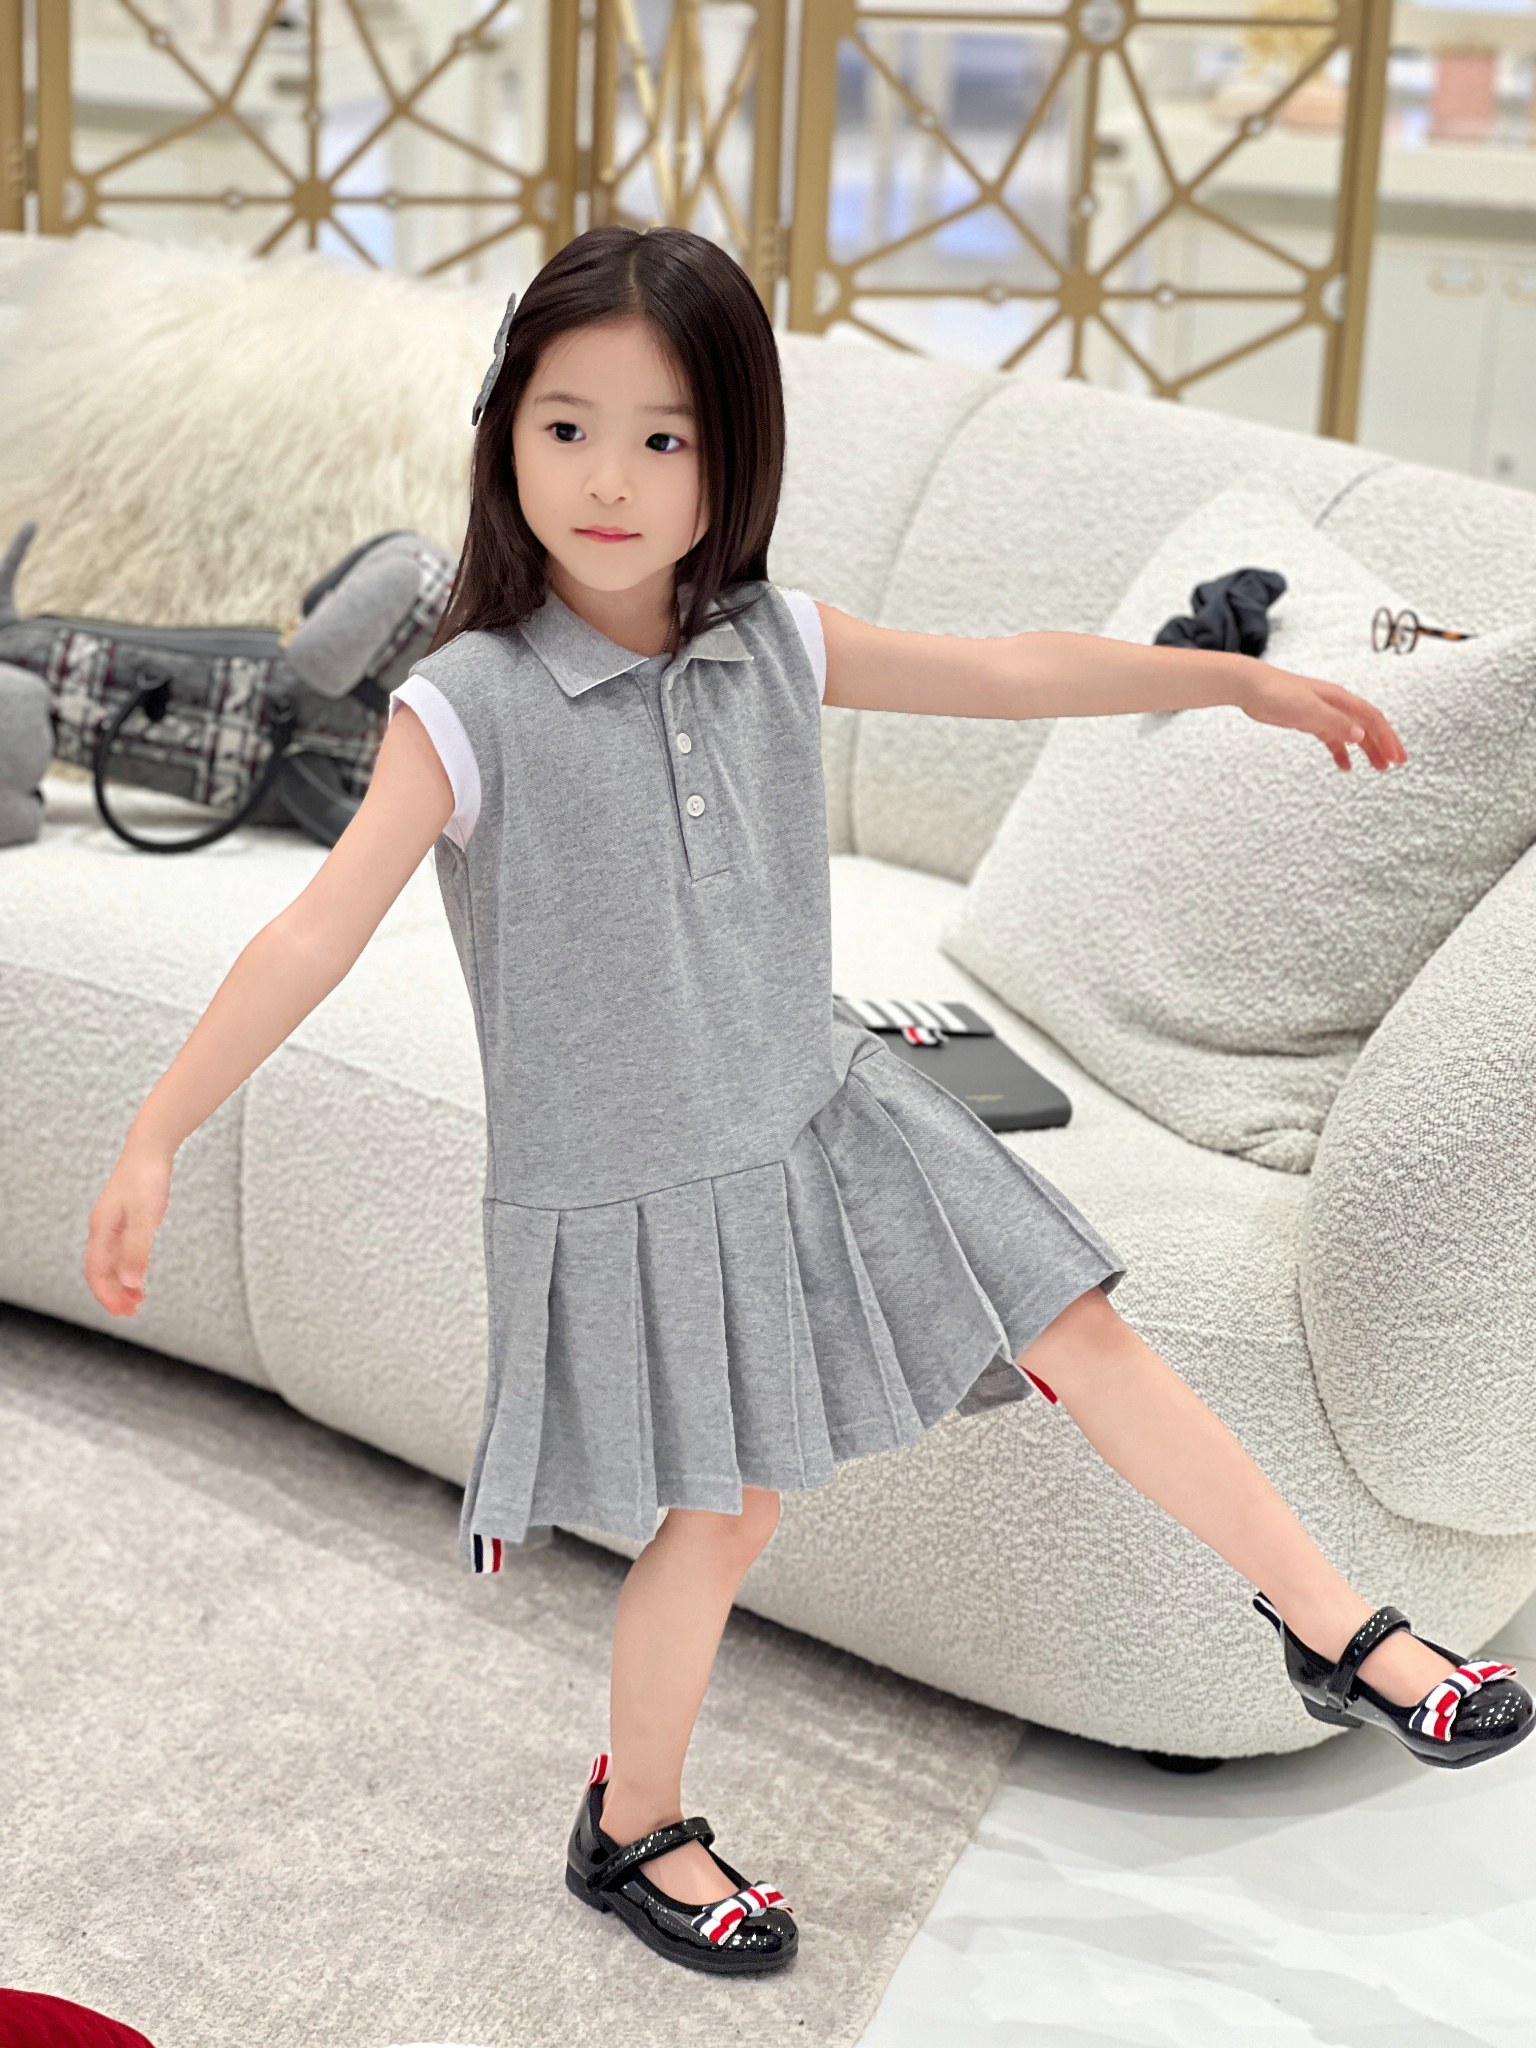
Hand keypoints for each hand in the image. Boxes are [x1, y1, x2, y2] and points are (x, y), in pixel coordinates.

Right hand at [85, 1143, 172, 1317]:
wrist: (151, 1147)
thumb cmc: (147, 1178)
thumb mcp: (146, 1216)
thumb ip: (138, 1249)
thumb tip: (131, 1282)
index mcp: (101, 1229)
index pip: (97, 1271)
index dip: (107, 1294)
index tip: (122, 1313)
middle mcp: (102, 1228)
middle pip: (102, 1269)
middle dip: (114, 1293)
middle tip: (132, 1312)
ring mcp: (112, 1222)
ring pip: (111, 1260)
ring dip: (122, 1281)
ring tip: (138, 1299)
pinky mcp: (124, 1216)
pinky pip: (120, 1249)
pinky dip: (129, 1265)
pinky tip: (141, 1273)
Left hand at [1235, 659, 1407, 773]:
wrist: (1251, 686)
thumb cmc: (1277, 692)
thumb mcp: (1308, 710)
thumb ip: (1334, 722)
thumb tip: (1360, 735)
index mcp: (1340, 700)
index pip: (1372, 719)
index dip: (1387, 738)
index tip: (1397, 757)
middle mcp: (1336, 705)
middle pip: (1367, 726)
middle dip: (1383, 745)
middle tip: (1394, 764)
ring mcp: (1323, 713)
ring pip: (1352, 733)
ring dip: (1366, 750)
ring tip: (1377, 767)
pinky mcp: (1310, 720)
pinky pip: (1332, 738)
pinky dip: (1341, 751)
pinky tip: (1345, 765)